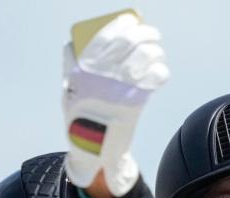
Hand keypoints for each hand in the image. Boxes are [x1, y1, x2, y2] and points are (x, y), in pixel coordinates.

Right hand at [63, 13, 168, 196]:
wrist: (92, 145)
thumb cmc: (80, 115)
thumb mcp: (68, 88)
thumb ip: (71, 64)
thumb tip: (72, 43)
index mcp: (85, 68)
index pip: (105, 36)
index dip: (121, 24)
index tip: (130, 19)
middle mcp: (104, 74)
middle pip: (130, 42)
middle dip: (144, 33)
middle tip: (151, 34)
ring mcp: (122, 86)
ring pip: (145, 56)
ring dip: (155, 50)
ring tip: (156, 53)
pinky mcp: (137, 100)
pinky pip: (156, 76)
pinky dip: (161, 70)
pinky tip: (159, 71)